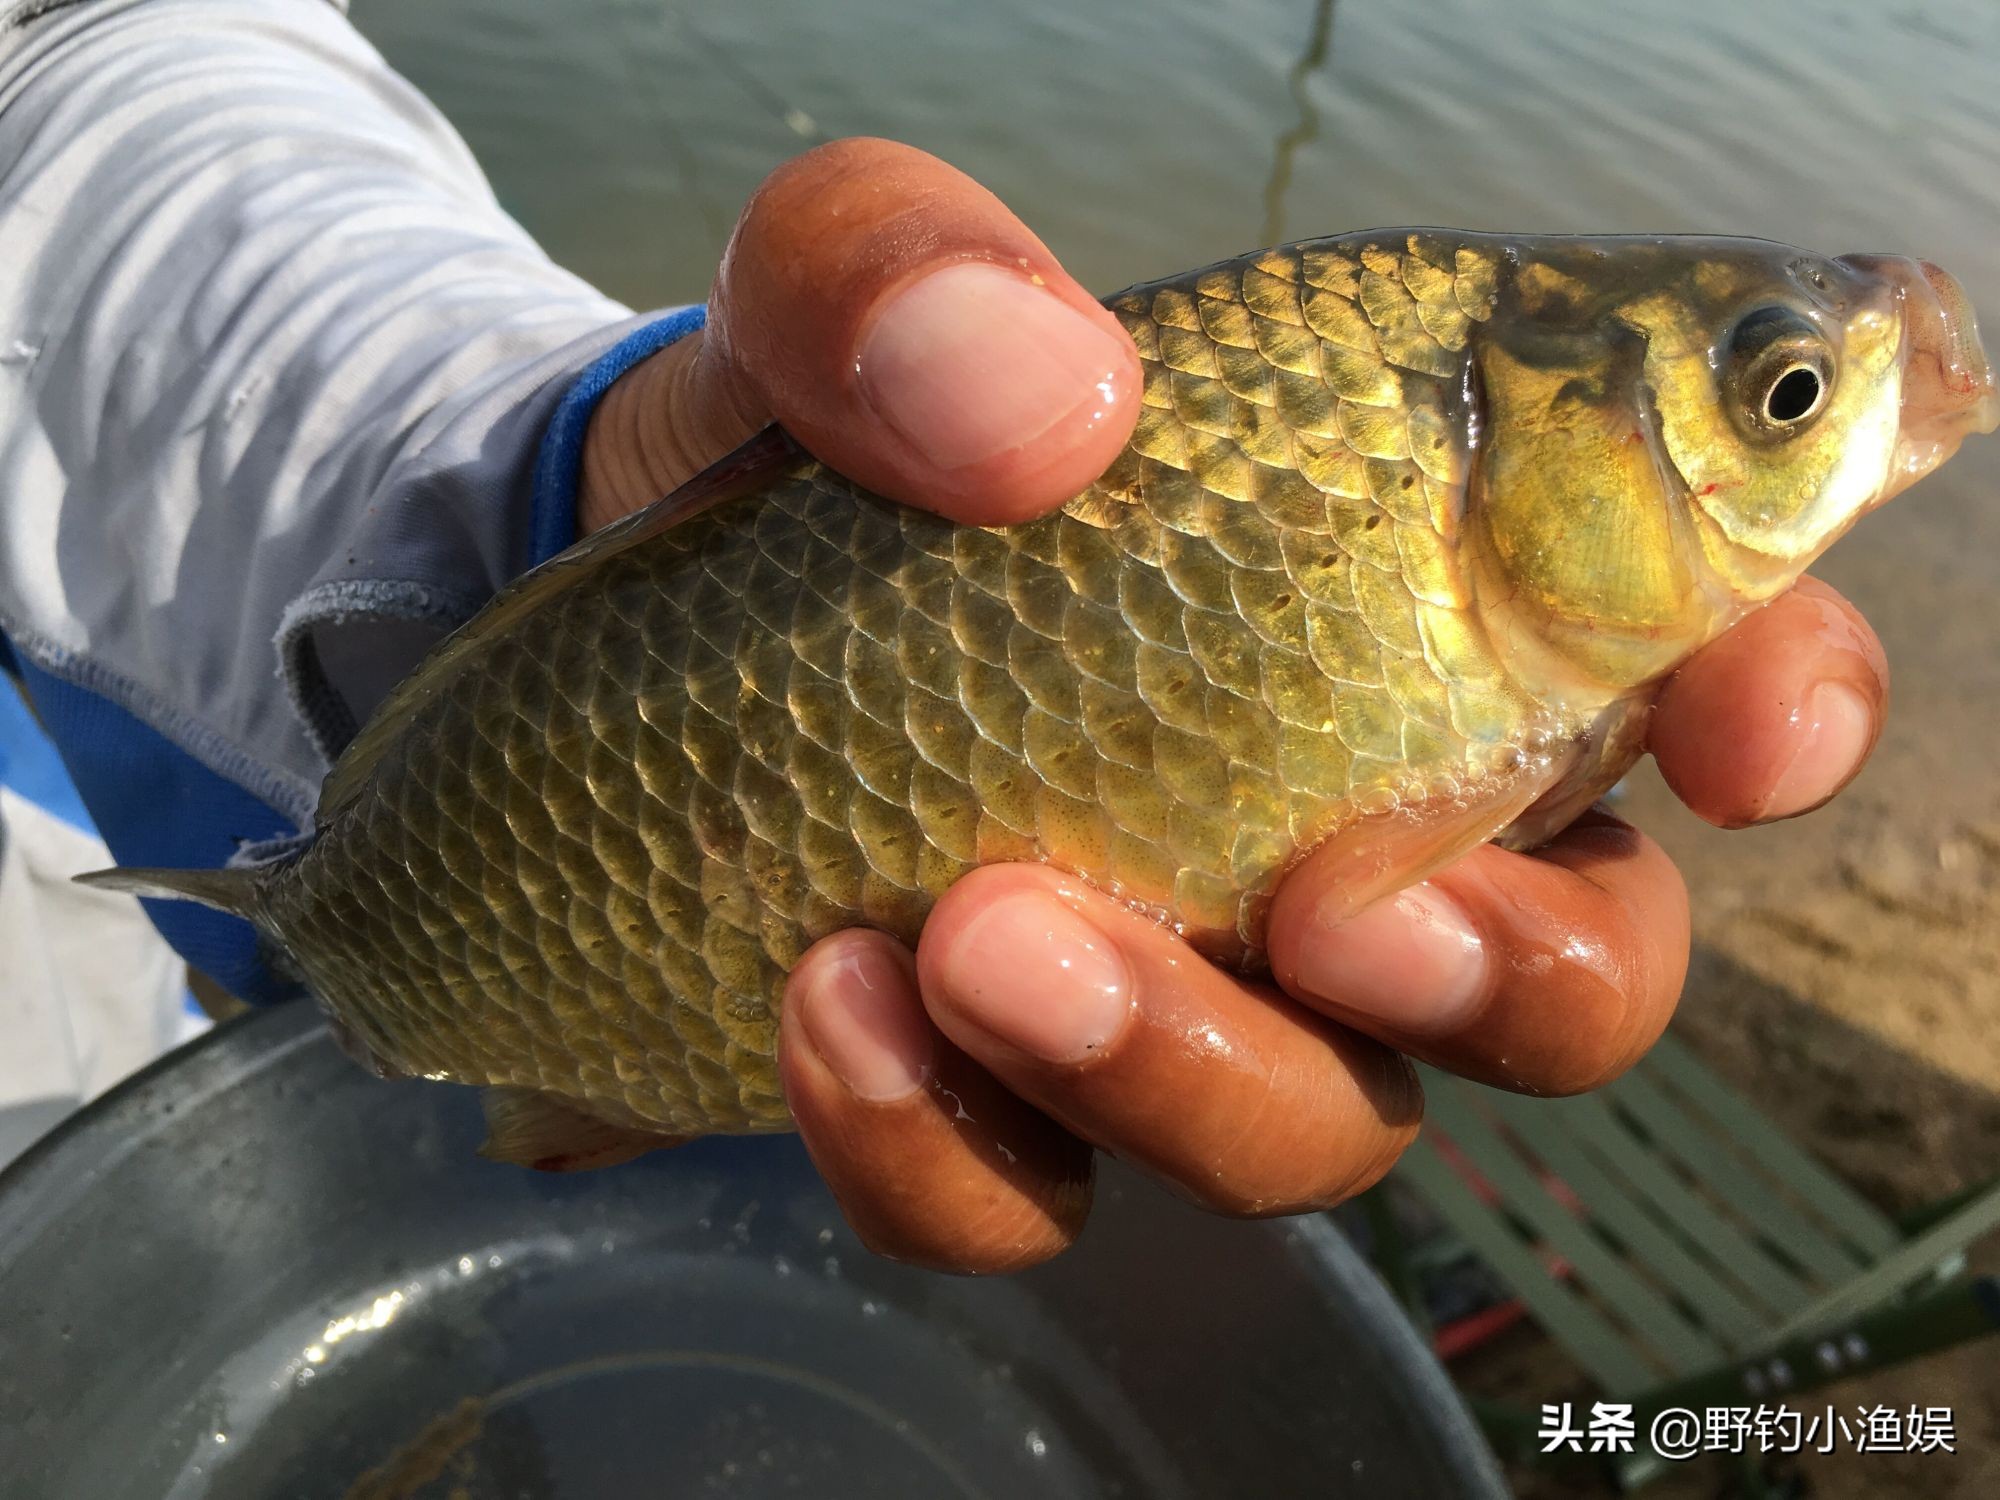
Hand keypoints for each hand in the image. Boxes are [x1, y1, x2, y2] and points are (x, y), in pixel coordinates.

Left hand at [580, 139, 1887, 1272]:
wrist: (636, 605)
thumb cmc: (829, 440)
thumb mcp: (842, 305)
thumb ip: (906, 274)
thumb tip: (1038, 403)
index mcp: (1408, 603)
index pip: (1690, 661)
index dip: (1771, 701)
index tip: (1738, 729)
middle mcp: (1349, 826)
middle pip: (1561, 986)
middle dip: (1498, 973)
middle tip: (1330, 903)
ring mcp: (1189, 991)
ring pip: (1311, 1128)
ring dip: (1180, 1063)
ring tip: (976, 931)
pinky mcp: (1010, 1104)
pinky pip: (1032, 1202)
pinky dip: (943, 1138)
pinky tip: (828, 1001)